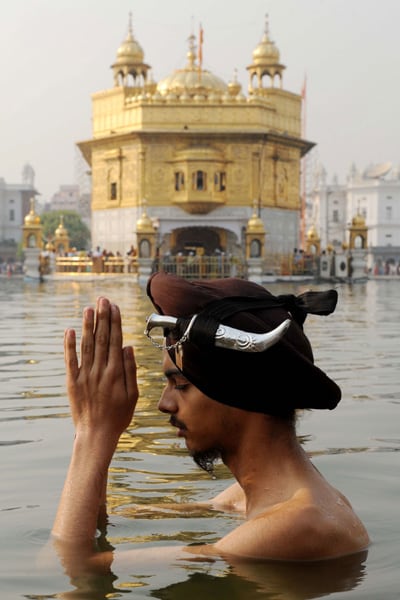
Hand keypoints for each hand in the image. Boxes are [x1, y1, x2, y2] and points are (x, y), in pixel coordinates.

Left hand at [64, 297, 137, 440]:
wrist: (97, 434)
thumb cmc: (119, 416)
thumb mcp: (133, 395)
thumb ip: (131, 370)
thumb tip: (128, 346)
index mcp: (116, 373)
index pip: (116, 341)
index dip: (115, 322)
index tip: (114, 307)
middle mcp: (100, 371)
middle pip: (102, 338)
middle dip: (102, 317)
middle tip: (103, 299)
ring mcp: (85, 375)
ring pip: (87, 345)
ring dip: (88, 326)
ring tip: (89, 308)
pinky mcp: (72, 382)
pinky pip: (70, 360)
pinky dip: (69, 345)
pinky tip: (70, 330)